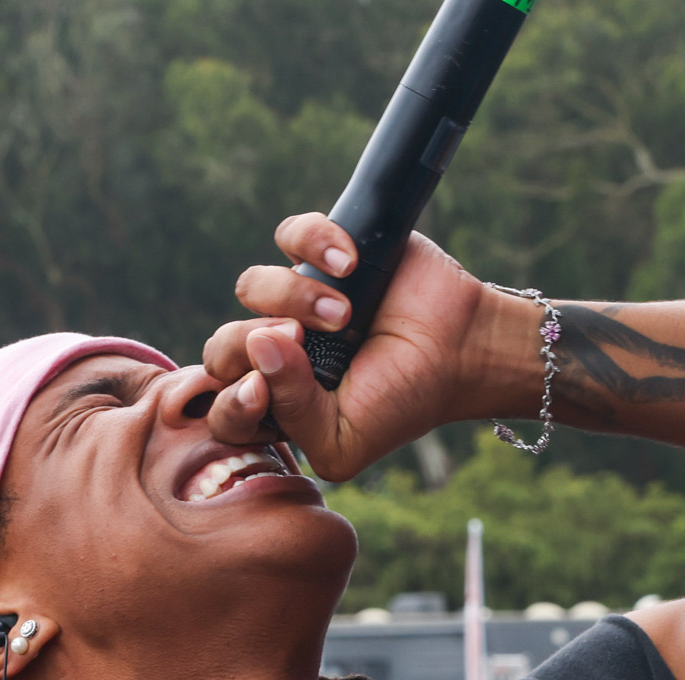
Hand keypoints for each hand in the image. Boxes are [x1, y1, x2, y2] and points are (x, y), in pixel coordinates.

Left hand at [199, 213, 500, 480]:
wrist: (462, 351)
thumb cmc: (403, 402)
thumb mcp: (344, 439)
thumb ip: (292, 411)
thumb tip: (258, 343)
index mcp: (276, 404)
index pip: (222, 404)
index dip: (230, 399)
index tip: (261, 392)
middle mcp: (277, 351)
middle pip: (223, 344)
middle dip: (252, 345)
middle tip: (303, 342)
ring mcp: (297, 298)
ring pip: (251, 286)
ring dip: (293, 297)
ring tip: (345, 312)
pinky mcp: (322, 253)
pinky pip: (291, 234)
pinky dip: (316, 242)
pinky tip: (350, 262)